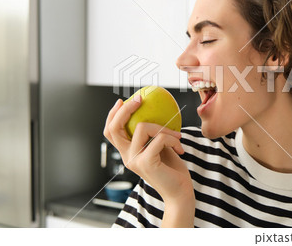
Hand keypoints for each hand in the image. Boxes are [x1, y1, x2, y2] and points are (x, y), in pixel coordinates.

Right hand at [103, 98, 194, 225]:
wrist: (180, 193)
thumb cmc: (173, 169)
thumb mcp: (161, 147)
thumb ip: (153, 134)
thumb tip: (154, 110)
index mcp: (127, 153)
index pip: (111, 132)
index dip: (112, 115)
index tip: (122, 101)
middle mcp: (127, 157)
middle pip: (115, 128)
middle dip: (125, 110)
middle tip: (140, 99)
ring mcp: (134, 160)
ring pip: (143, 127)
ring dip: (164, 127)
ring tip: (178, 136)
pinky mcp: (146, 162)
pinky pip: (160, 138)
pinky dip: (173, 139)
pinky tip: (180, 148)